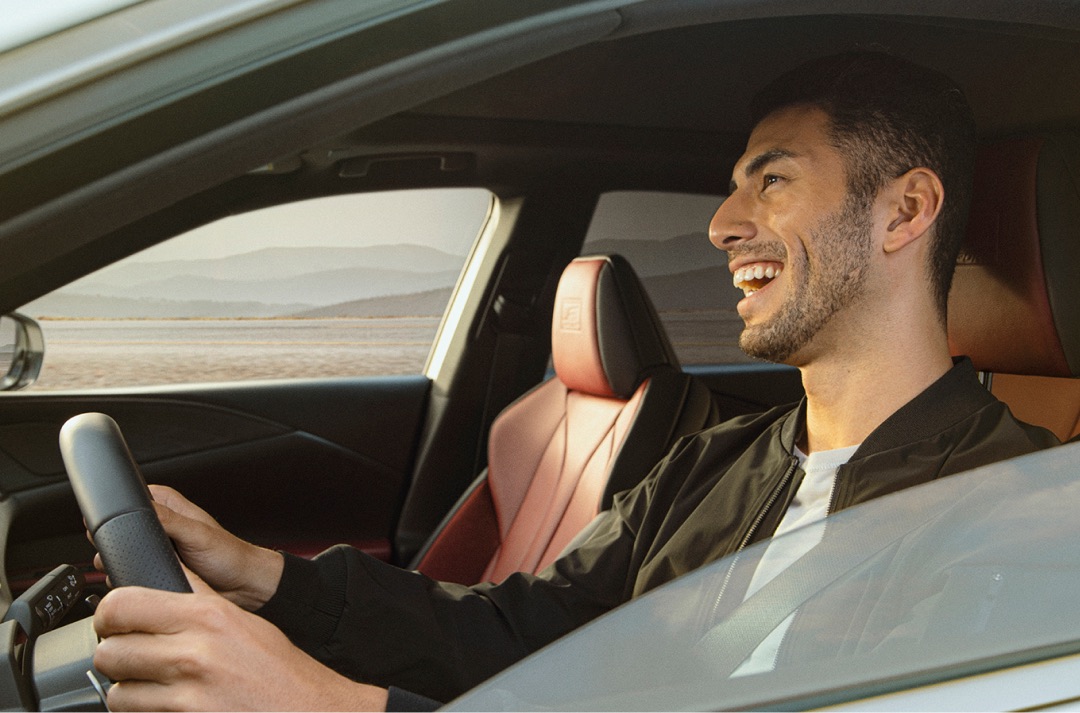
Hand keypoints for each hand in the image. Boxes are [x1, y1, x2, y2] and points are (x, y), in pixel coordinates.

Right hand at [92, 485, 282, 610]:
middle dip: (115, 543)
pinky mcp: (156, 566)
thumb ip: (169, 521)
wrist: (243, 586)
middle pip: (120, 528)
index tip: (112, 528)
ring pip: (124, 552)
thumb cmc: (230, 555)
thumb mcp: (198, 534)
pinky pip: (133, 570)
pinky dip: (132, 576)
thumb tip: (142, 510)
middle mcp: (158, 522)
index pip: (128, 498)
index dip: (115, 513)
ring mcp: (156, 546)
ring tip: (133, 569)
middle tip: (121, 554)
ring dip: (121, 563)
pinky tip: (139, 581)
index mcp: (166, 504)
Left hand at [93, 571, 389, 711]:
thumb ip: (198, 598)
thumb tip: (160, 575)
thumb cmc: (281, 674)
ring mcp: (187, 696)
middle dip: (118, 658)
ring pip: (117, 693)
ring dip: (131, 694)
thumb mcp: (243, 622)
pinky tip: (169, 709)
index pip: (122, 604)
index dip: (111, 615)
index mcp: (208, 615)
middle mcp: (194, 652)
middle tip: (136, 660)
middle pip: (110, 650)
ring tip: (158, 689)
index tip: (117, 624)